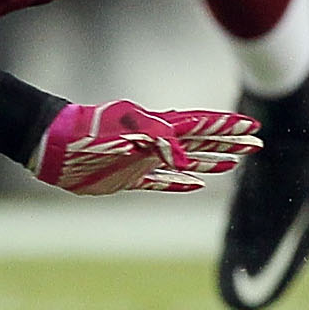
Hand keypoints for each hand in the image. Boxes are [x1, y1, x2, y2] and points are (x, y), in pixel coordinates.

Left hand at [29, 99, 261, 195]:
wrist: (51, 144)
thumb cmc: (83, 135)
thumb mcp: (120, 134)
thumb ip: (153, 142)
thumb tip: (184, 159)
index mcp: (155, 127)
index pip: (199, 125)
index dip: (225, 127)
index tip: (252, 128)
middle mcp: (153, 141)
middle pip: (200, 141)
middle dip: (228, 142)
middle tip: (256, 142)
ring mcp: (142, 158)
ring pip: (185, 161)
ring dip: (210, 160)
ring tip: (233, 161)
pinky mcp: (128, 176)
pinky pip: (162, 181)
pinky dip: (180, 182)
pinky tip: (195, 184)